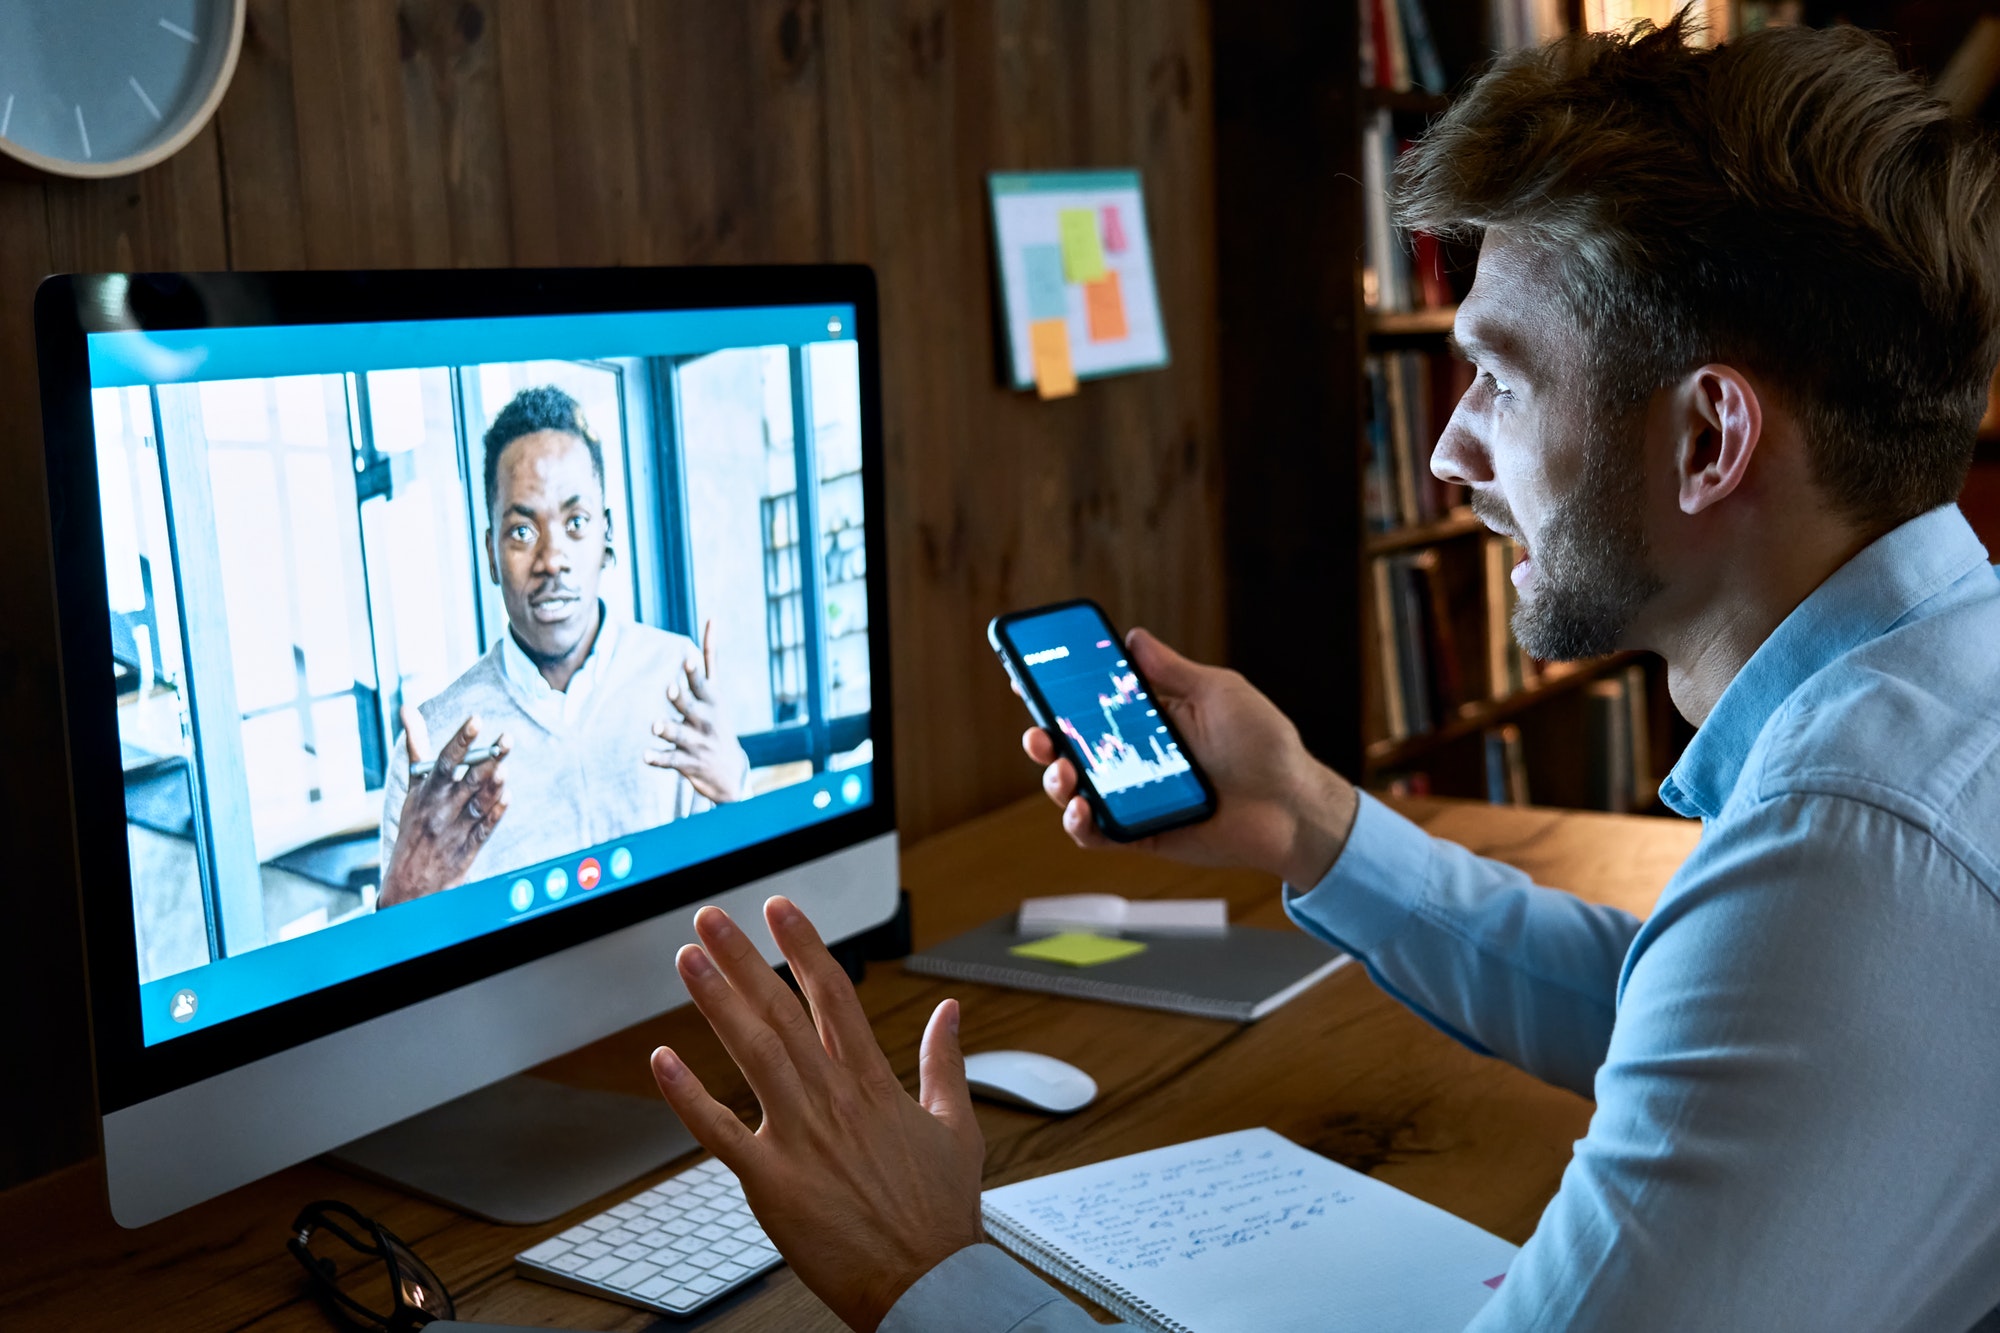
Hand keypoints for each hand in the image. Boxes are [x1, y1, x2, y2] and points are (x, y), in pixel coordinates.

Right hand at [377, 709, 509, 907]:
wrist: (406, 884)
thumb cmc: (414, 825)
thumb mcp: (412, 787)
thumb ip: (417, 747)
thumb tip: (407, 708)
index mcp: (426, 791)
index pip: (445, 761)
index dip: (461, 740)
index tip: (475, 719)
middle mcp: (440, 809)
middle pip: (467, 780)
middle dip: (488, 759)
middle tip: (507, 738)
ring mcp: (454, 830)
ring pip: (477, 804)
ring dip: (492, 786)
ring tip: (505, 766)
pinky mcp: (467, 850)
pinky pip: (483, 830)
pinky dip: (495, 814)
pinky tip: (507, 797)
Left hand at [647, 619, 747, 802]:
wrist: (729, 772)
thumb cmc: (716, 720)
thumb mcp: (716, 690)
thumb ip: (709, 657)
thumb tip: (711, 616)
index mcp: (711, 700)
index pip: (702, 685)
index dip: (694, 673)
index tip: (687, 659)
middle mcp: (705, 720)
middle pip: (690, 707)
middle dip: (681, 698)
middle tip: (670, 688)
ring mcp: (697, 742)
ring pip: (679, 734)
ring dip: (668, 729)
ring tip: (655, 725)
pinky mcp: (687, 762)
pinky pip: (670, 760)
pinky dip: (658, 758)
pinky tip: (645, 756)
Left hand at [650, 898, 983, 1331]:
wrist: (931, 1285)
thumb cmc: (942, 1214)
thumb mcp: (958, 1126)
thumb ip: (946, 1061)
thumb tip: (950, 1011)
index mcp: (874, 1084)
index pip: (835, 995)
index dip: (804, 947)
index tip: (780, 910)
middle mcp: (834, 1100)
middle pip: (784, 1012)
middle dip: (746, 958)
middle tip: (713, 917)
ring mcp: (802, 1138)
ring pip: (753, 1054)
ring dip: (717, 1002)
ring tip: (689, 959)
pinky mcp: (774, 1183)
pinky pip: (722, 1133)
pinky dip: (689, 1097)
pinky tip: (663, 1060)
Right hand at [1023, 628, 1357, 885]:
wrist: (1293, 807)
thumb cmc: (1266, 745)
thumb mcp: (1219, 692)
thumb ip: (1171, 670)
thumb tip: (1132, 637)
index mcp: (1152, 720)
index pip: (1092, 703)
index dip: (1057, 692)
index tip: (1026, 674)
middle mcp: (1137, 758)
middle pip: (1073, 747)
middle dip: (1045, 737)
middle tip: (1039, 732)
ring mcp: (1136, 798)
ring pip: (1075, 790)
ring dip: (1056, 779)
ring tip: (1064, 771)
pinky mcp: (1141, 835)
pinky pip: (1098, 833)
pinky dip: (1079, 823)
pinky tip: (1081, 808)